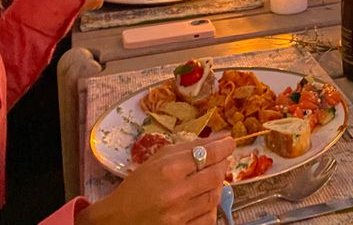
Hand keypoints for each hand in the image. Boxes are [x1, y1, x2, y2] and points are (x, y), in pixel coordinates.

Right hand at [77, 134, 234, 224]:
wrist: (118, 219)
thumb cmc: (138, 185)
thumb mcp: (159, 158)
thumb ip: (189, 147)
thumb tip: (219, 139)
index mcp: (169, 169)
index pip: (208, 154)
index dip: (224, 147)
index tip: (230, 142)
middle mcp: (176, 192)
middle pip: (215, 175)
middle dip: (223, 164)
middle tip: (221, 160)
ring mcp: (179, 216)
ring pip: (214, 197)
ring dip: (217, 185)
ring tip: (211, 178)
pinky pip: (208, 219)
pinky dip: (210, 207)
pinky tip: (203, 200)